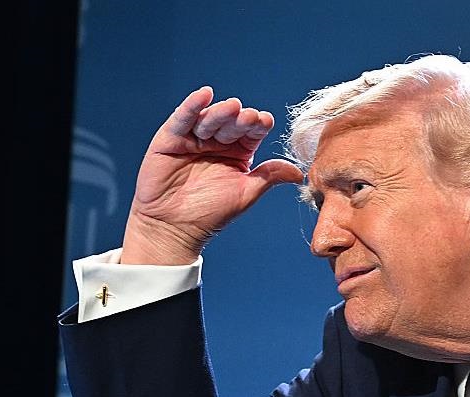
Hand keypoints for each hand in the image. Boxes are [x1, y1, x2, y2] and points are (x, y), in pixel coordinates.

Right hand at [121, 87, 303, 264]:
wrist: (175, 228)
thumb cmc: (210, 213)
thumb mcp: (245, 193)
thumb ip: (269, 177)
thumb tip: (299, 173)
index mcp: (238, 152)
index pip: (251, 133)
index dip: (258, 126)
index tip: (266, 121)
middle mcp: (217, 141)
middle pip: (231, 123)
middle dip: (240, 119)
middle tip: (250, 117)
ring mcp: (193, 138)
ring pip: (209, 119)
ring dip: (221, 112)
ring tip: (232, 107)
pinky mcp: (169, 139)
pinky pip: (182, 119)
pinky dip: (192, 106)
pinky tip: (203, 94)